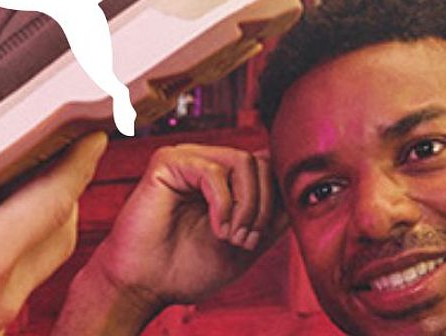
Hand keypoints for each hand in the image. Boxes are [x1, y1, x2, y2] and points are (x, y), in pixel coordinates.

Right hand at [0, 108, 108, 335]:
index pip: (53, 200)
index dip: (77, 161)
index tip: (90, 133)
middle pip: (59, 232)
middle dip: (67, 190)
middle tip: (59, 154)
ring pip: (39, 262)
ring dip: (42, 222)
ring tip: (19, 188)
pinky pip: (13, 286)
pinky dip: (15, 252)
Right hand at [56, 144, 279, 334]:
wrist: (146, 285)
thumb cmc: (188, 268)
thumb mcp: (247, 243)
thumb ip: (272, 218)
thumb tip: (299, 192)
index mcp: (226, 181)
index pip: (269, 169)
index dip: (277, 201)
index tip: (262, 238)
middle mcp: (208, 163)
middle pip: (262, 163)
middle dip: (264, 207)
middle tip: (246, 241)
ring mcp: (188, 159)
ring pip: (245, 162)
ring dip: (247, 206)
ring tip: (232, 236)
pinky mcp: (168, 162)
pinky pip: (214, 171)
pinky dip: (224, 204)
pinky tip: (217, 229)